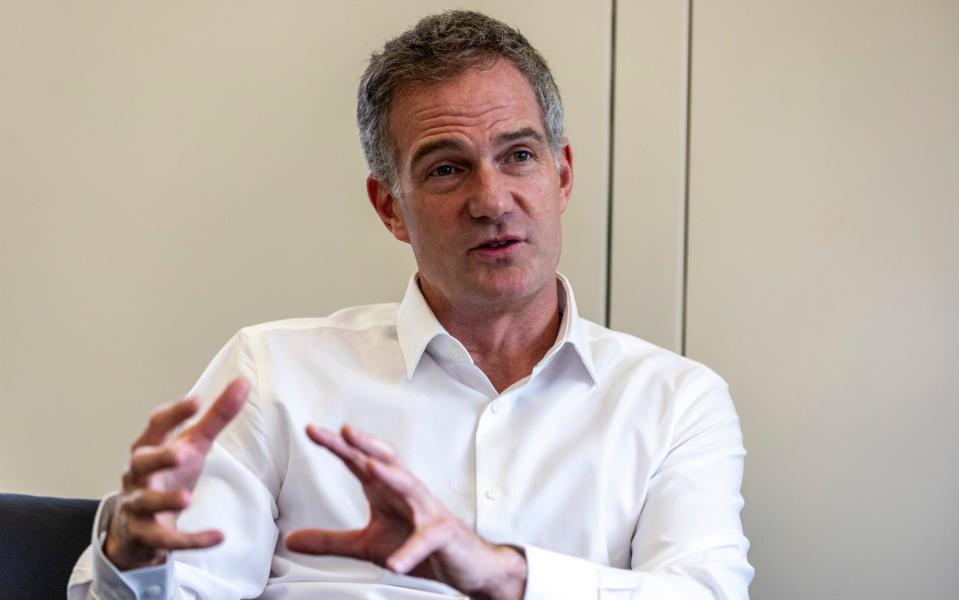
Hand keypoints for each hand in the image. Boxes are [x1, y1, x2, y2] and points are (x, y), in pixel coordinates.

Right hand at [104, 378, 249, 570]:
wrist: (137, 526)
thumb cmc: (168, 474)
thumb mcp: (193, 445)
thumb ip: (216, 416)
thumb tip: (243, 381)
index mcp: (150, 446)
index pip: (157, 426)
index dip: (174, 413)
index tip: (196, 400)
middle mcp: (139, 474)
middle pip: (141, 462)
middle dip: (160, 458)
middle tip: (182, 453)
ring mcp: (138, 505)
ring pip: (146, 502)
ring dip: (166, 500)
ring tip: (187, 498)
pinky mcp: (146, 535)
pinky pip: (167, 539)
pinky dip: (191, 540)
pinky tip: (218, 537)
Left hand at [286, 425, 526, 599]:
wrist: (466, 565)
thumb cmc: (421, 546)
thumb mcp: (366, 544)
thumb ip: (330, 541)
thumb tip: (292, 539)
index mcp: (386, 491)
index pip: (360, 461)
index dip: (337, 446)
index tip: (312, 431)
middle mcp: (407, 494)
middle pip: (386, 460)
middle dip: (366, 444)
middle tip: (343, 431)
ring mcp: (427, 512)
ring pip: (410, 486)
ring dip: (391, 476)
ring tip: (371, 468)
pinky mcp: (442, 535)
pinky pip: (426, 539)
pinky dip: (410, 551)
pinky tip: (395, 562)